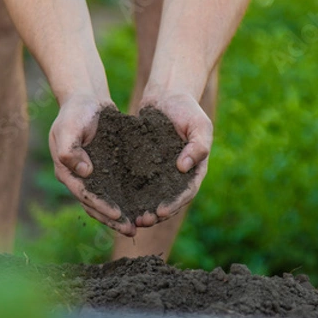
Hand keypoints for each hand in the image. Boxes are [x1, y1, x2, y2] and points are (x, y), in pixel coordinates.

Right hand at [49, 95, 136, 235]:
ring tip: (138, 226)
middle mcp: (79, 178)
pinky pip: (116, 189)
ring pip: (106, 201)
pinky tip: (142, 207)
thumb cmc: (76, 110)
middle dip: (113, 220)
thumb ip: (69, 148)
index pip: (85, 195)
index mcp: (66, 171)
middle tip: (132, 230)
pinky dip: (126, 200)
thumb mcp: (69, 126)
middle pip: (95, 205)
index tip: (119, 214)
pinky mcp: (106, 169)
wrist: (86, 98)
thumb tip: (84, 171)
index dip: (101, 206)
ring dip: (120, 216)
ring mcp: (92, 175)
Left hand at [136, 92, 212, 226]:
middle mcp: (177, 176)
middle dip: (155, 215)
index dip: (174, 205)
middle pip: (168, 202)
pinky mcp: (144, 166)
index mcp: (194, 170)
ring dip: (142, 209)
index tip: (160, 212)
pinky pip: (137, 184)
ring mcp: (160, 173)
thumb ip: (198, 146)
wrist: (167, 96)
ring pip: (152, 197)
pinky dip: (130, 195)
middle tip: (142, 221)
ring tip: (131, 219)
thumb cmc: (187, 109)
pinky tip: (118, 201)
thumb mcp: (199, 124)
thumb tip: (184, 167)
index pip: (186, 193)